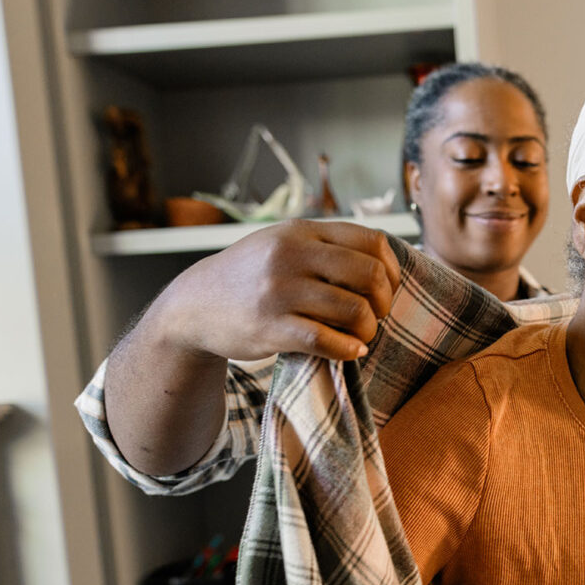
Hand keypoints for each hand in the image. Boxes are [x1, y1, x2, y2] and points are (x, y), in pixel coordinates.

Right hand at [148, 219, 400, 362]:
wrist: (194, 305)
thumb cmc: (251, 276)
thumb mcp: (282, 244)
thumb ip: (325, 246)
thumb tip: (384, 260)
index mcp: (301, 232)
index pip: (372, 242)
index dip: (391, 269)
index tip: (385, 289)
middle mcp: (291, 255)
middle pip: (370, 275)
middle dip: (384, 301)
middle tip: (375, 315)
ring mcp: (280, 291)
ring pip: (354, 310)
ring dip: (369, 330)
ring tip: (362, 336)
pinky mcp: (270, 327)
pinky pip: (326, 341)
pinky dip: (348, 350)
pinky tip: (351, 352)